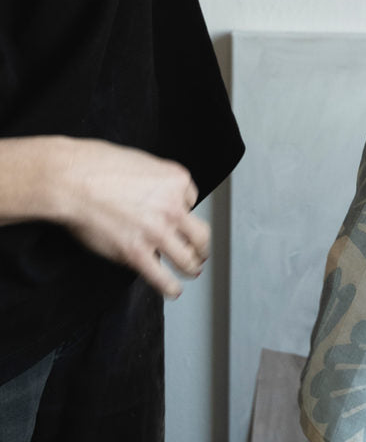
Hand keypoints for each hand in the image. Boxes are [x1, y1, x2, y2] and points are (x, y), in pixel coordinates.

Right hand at [53, 139, 209, 298]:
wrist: (76, 181)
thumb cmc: (101, 167)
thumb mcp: (144, 163)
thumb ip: (157, 183)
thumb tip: (156, 198)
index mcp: (176, 181)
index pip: (191, 202)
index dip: (183, 212)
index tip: (179, 220)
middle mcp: (173, 207)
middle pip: (200, 234)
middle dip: (201, 246)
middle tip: (200, 252)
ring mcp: (157, 231)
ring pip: (187, 258)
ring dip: (191, 267)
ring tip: (191, 271)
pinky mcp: (136, 253)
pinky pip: (162, 277)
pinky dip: (171, 287)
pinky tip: (173, 289)